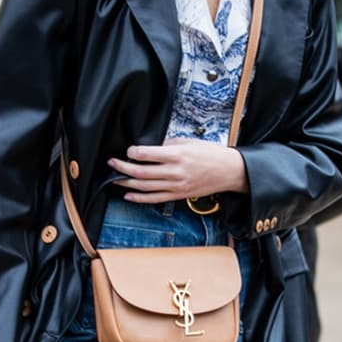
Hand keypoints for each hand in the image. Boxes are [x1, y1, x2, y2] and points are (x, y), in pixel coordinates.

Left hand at [108, 139, 247, 203]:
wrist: (228, 171)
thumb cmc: (210, 154)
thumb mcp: (189, 142)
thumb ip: (168, 145)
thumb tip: (150, 146)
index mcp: (177, 155)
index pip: (147, 154)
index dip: (132, 152)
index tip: (127, 150)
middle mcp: (175, 172)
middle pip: (141, 172)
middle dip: (122, 168)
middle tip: (112, 163)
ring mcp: (176, 186)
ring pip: (144, 187)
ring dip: (126, 183)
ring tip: (115, 179)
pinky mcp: (178, 195)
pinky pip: (154, 199)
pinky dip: (139, 198)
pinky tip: (129, 195)